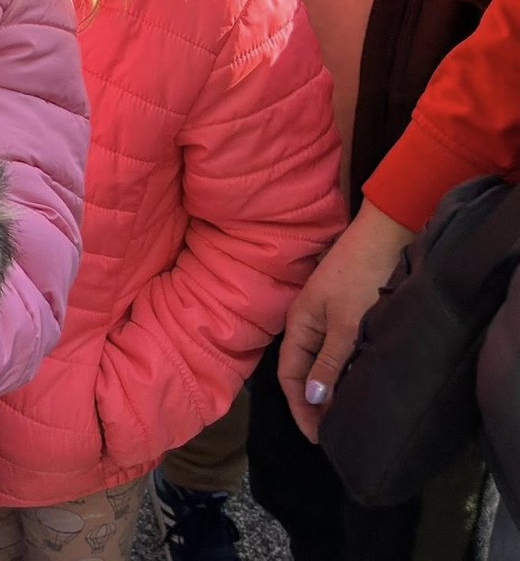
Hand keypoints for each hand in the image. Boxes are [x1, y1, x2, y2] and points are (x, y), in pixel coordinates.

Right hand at [277, 200, 414, 441]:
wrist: (385, 235)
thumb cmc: (361, 277)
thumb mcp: (346, 324)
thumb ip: (329, 363)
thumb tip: (312, 401)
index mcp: (298, 325)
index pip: (289, 377)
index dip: (300, 409)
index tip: (318, 439)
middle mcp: (307, 323)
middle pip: (302, 372)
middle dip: (312, 405)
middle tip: (333, 435)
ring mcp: (326, 317)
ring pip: (321, 363)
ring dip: (329, 389)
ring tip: (346, 416)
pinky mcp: (346, 313)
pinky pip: (337, 352)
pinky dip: (343, 372)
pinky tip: (358, 383)